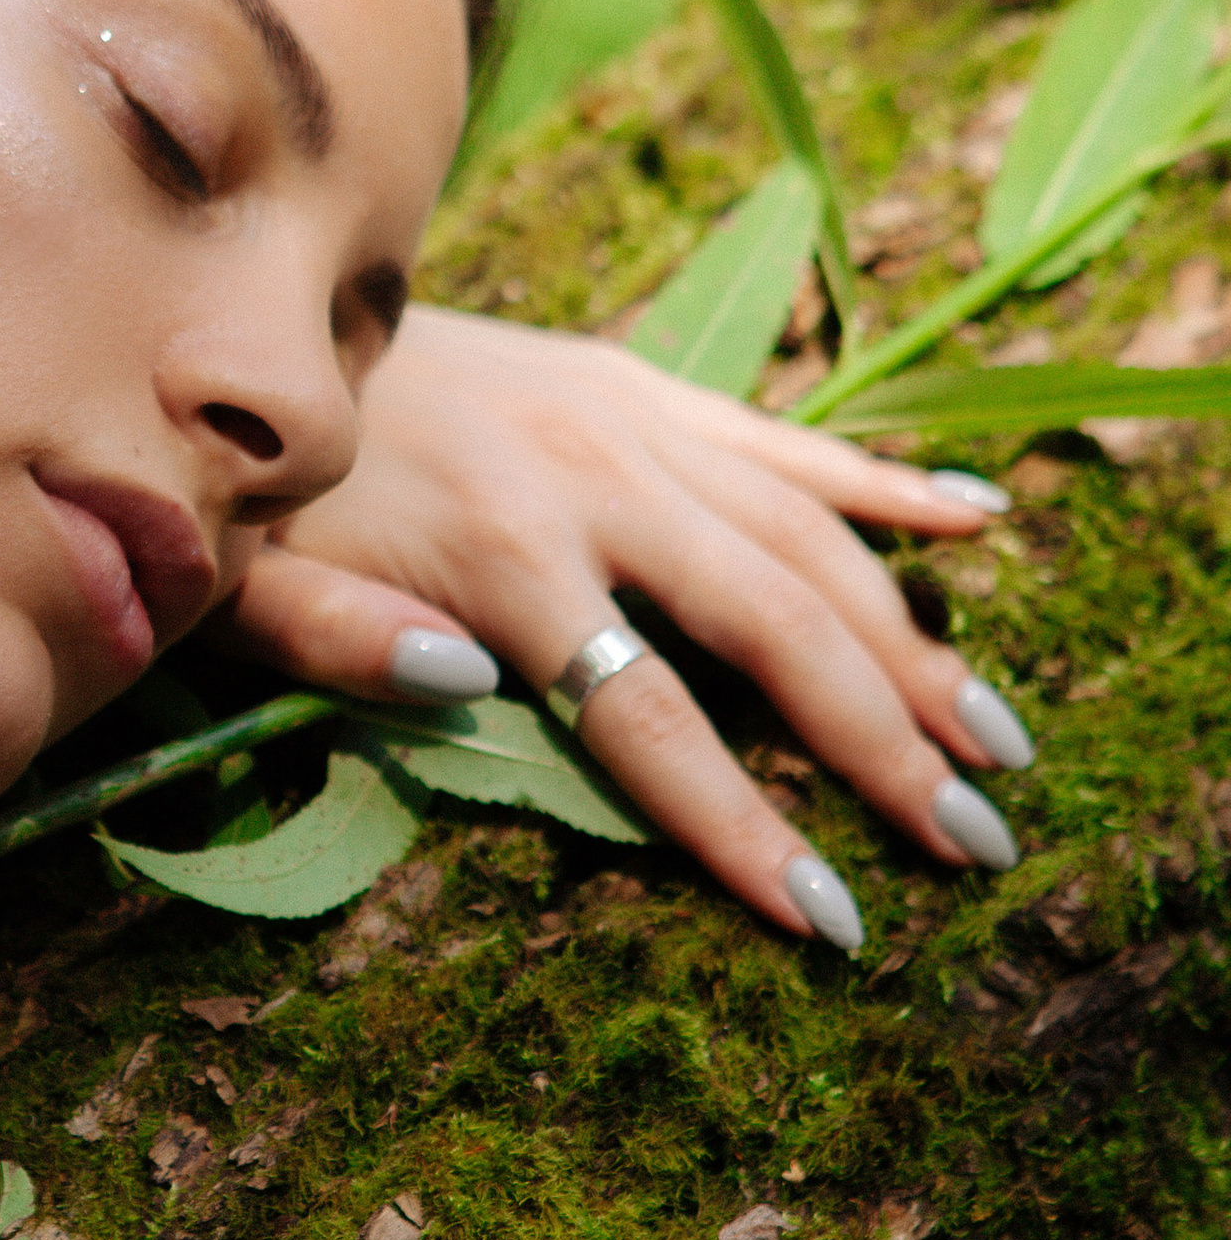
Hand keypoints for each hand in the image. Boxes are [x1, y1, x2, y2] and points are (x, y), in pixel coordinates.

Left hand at [229, 303, 1033, 942]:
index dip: (744, 826)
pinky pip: (786, 435)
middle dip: (884, 742)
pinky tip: (982, 523)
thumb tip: (463, 686)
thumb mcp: (248, 586)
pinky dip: (886, 482)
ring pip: (811, 537)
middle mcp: (591, 480)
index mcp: (497, 552)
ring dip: (915, 638)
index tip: (834, 918)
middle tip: (978, 838)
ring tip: (998, 738)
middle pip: (774, 628)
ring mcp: (627, 423)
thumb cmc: (245, 492)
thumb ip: (340, 644)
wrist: (241, 321)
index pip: (648, 722)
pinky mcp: (636, 382)